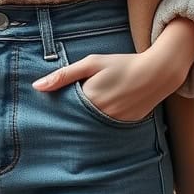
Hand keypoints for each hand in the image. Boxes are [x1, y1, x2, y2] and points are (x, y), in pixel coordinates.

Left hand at [32, 17, 193, 121]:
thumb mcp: (92, 63)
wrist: (156, 73)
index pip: (64, 110)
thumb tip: (36, 86)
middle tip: (62, 117)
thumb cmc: (121, 64)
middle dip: (68, 119)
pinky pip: (106, 130)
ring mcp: (114, 124)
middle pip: (76, 122)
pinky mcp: (125, 127)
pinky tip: (100, 118)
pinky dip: (100, 125)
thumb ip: (64, 75)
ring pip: (90, 128)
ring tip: (83, 116)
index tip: (47, 109)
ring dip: (84, 124)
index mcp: (89, 99)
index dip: (57, 109)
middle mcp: (100, 116)